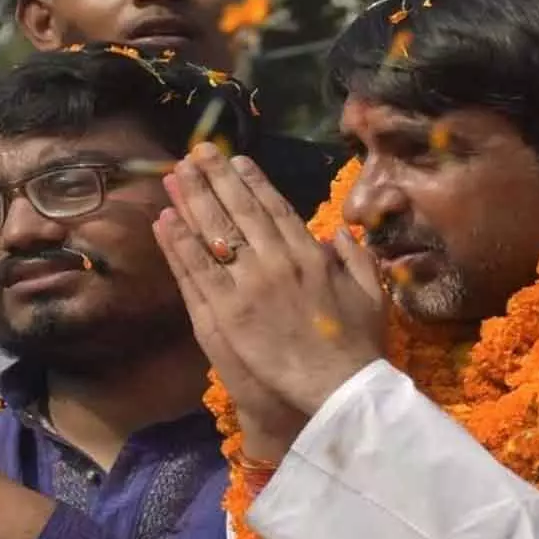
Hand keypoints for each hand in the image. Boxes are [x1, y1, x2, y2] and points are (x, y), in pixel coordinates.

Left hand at [152, 144, 389, 422]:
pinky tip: (165, 221)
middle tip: (197, 152)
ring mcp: (251, 285)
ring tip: (174, 175)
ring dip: (192, 200)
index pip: (276, 209)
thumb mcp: (373, 294)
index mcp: (311, 255)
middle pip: (241, 212)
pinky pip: (198, 271)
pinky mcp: (228, 312)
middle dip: (217, 178)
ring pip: (215, 233)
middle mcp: (278, 261)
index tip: (237, 161)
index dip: (254, 183)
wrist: (340, 386)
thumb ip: (357, 257)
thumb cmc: (359, 346)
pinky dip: (180, 244)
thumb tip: (341, 231)